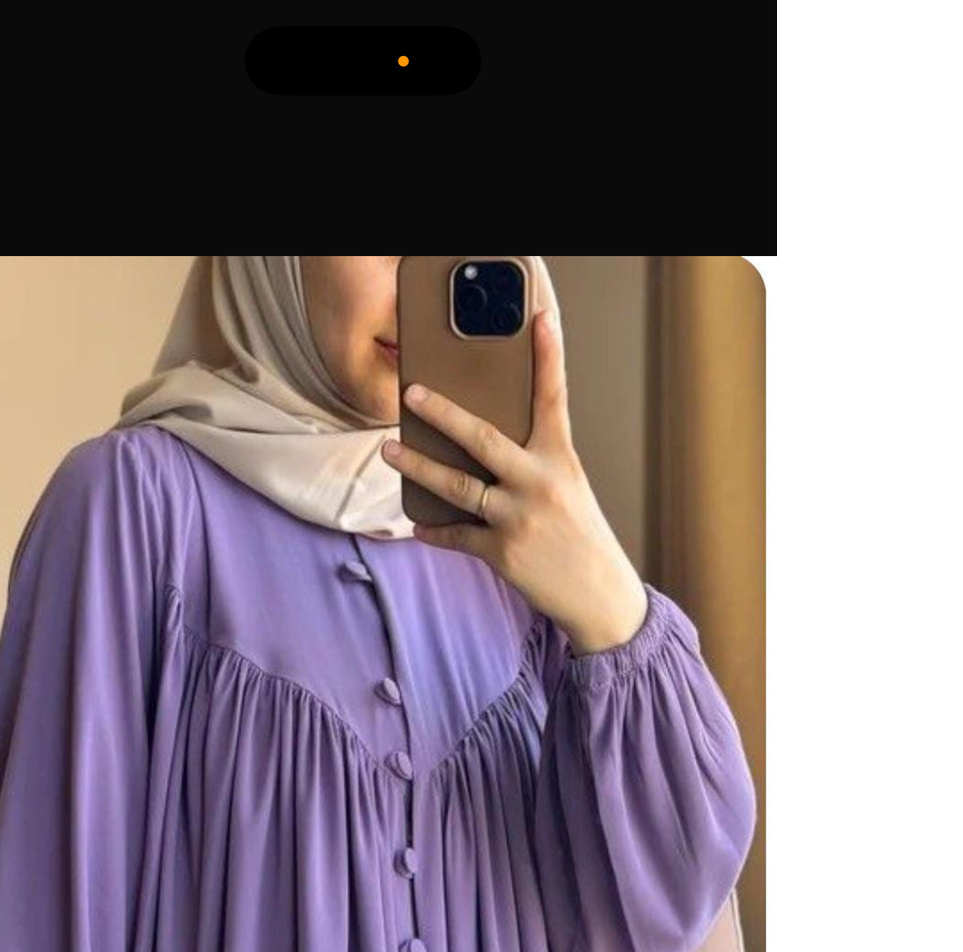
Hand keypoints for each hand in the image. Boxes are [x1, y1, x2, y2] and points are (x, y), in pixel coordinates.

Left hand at [381, 307, 650, 654]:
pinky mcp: (502, 552)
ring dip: (419, 467)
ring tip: (389, 450)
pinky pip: (457, 536)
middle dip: (443, 413)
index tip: (540, 319)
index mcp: (560, 460)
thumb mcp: (569, 488)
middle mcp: (539, 483)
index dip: (548, 357)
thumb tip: (486, 445)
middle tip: (411, 393)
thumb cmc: (581, 537)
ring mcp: (519, 518)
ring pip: (458, 486)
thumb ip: (535, 463)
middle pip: (483, 438)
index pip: (554, 398)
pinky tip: (418, 525)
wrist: (600, 595)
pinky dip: (435, 531)